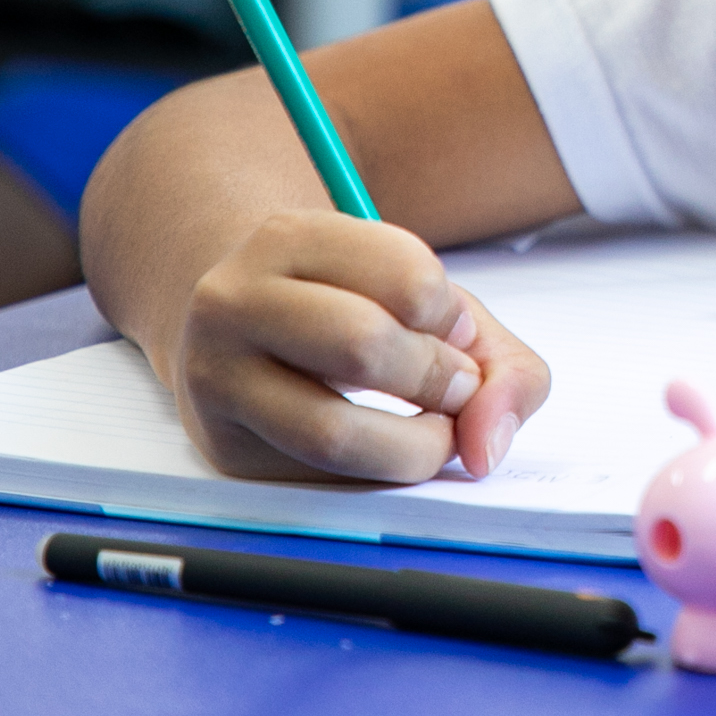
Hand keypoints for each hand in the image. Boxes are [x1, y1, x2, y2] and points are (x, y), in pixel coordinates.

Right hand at [173, 211, 550, 481]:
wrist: (243, 329)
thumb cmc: (352, 308)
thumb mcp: (424, 300)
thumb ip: (498, 361)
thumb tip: (488, 445)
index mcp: (291, 237)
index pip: (407, 276)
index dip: (453, 317)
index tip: (456, 332)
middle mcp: (236, 301)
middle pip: (364, 346)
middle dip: (437, 380)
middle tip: (455, 388)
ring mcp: (216, 377)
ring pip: (332, 432)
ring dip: (414, 446)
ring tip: (433, 431)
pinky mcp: (223, 445)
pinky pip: (317, 478)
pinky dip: (377, 473)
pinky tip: (388, 448)